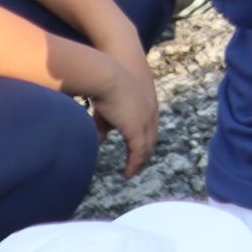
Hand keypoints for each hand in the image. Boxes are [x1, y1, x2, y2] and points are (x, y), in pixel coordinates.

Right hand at [86, 50, 159, 176]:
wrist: (107, 77)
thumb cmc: (104, 87)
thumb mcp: (106, 109)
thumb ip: (105, 125)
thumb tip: (100, 139)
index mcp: (148, 105)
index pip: (150, 127)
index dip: (145, 140)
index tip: (139, 152)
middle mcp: (151, 113)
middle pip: (152, 138)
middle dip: (145, 153)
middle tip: (138, 166)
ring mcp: (145, 121)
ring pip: (146, 147)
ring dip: (140, 161)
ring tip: (133, 172)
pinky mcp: (136, 129)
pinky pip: (138, 152)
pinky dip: (134, 164)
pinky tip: (128, 173)